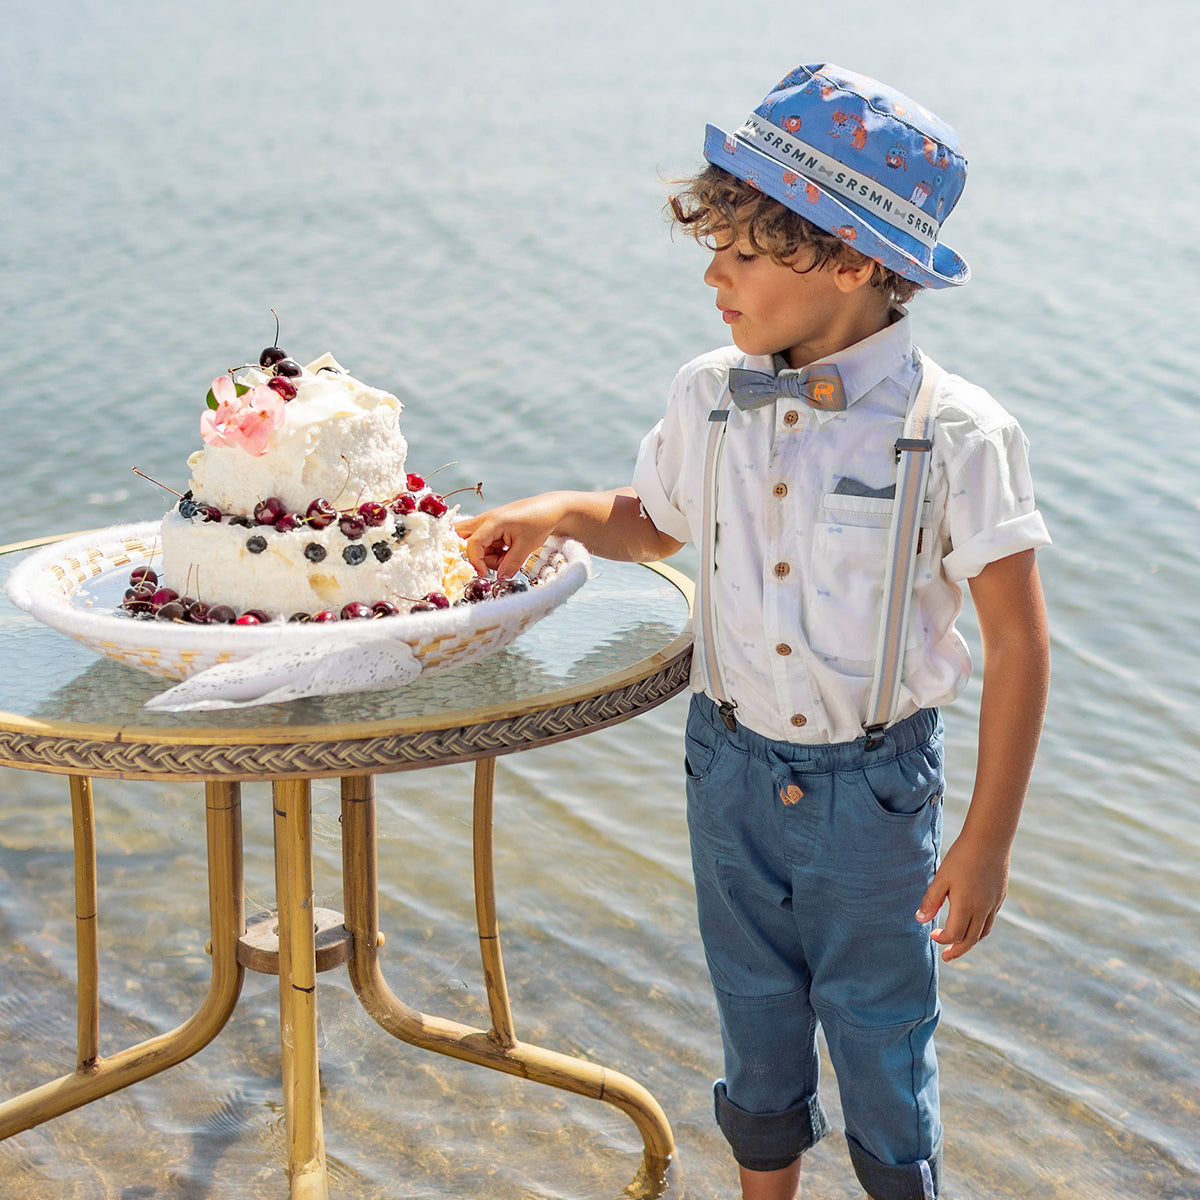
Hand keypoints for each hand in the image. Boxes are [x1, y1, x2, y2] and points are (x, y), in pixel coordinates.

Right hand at [456, 494, 566, 578]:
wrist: (548, 510)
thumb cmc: (539, 521)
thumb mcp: (526, 546)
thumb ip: (511, 564)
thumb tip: (500, 579)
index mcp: (492, 522)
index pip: (473, 543)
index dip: (476, 561)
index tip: (483, 573)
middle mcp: (484, 521)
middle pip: (459, 536)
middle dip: (468, 553)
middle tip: (482, 564)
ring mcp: (486, 525)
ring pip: (473, 546)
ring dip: (486, 556)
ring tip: (507, 555)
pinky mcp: (490, 530)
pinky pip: (483, 546)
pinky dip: (492, 553)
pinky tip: (506, 552)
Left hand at [915, 833, 1010, 961]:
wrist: (990, 840)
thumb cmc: (961, 857)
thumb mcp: (941, 878)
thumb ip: (931, 901)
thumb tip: (920, 921)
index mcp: (966, 907)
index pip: (954, 935)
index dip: (942, 939)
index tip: (932, 935)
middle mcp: (983, 910)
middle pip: (970, 940)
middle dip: (958, 951)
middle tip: (947, 958)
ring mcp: (993, 904)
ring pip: (983, 932)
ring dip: (970, 942)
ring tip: (960, 945)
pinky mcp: (999, 897)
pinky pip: (990, 920)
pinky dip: (980, 928)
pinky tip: (973, 923)